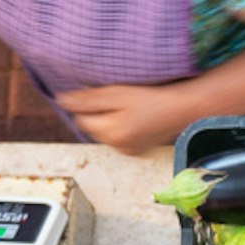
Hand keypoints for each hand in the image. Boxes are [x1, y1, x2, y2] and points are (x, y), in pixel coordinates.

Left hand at [52, 84, 187, 156]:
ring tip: (128, 108)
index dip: (88, 104)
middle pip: (93, 128)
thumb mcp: (116, 93)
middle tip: (117, 99)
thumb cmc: (152, 98)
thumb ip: (88, 99)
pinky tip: (135, 118)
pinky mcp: (138, 150)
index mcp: (112, 133)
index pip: (82, 119)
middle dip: (99, 114)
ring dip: (110, 121)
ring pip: (106, 133)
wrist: (183, 109)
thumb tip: (61, 101)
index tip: (102, 94)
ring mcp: (129, 150)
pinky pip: (119, 138)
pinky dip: (122, 127)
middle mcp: (119, 146)